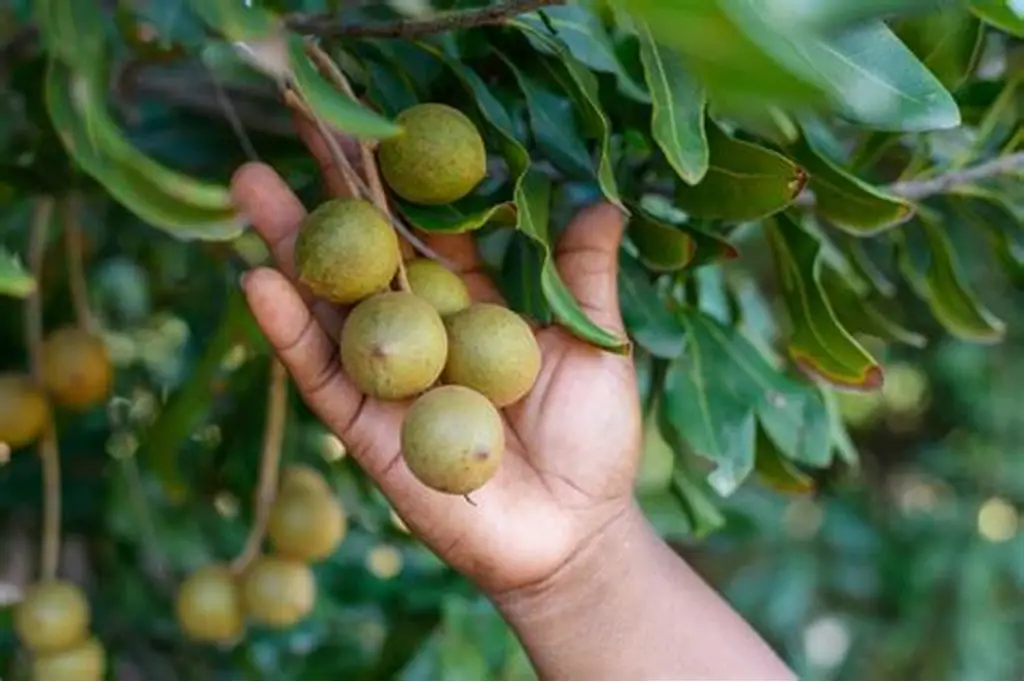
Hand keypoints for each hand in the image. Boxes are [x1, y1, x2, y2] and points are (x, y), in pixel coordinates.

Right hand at [232, 121, 641, 596]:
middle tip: (289, 129)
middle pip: (365, 256)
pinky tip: (259, 281)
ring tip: (248, 189)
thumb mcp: (596, 344)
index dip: (399, 182)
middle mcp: (422, 333)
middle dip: (329, 198)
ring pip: (328, 306)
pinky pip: (321, 376)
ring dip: (288, 250)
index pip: (426, 231)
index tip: (372, 125)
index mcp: (473, 305)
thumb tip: (602, 199)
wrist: (574, 532)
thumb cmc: (593, 439)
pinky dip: (290, 332)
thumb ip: (585, 276)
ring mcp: (387, 379)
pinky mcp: (364, 429)